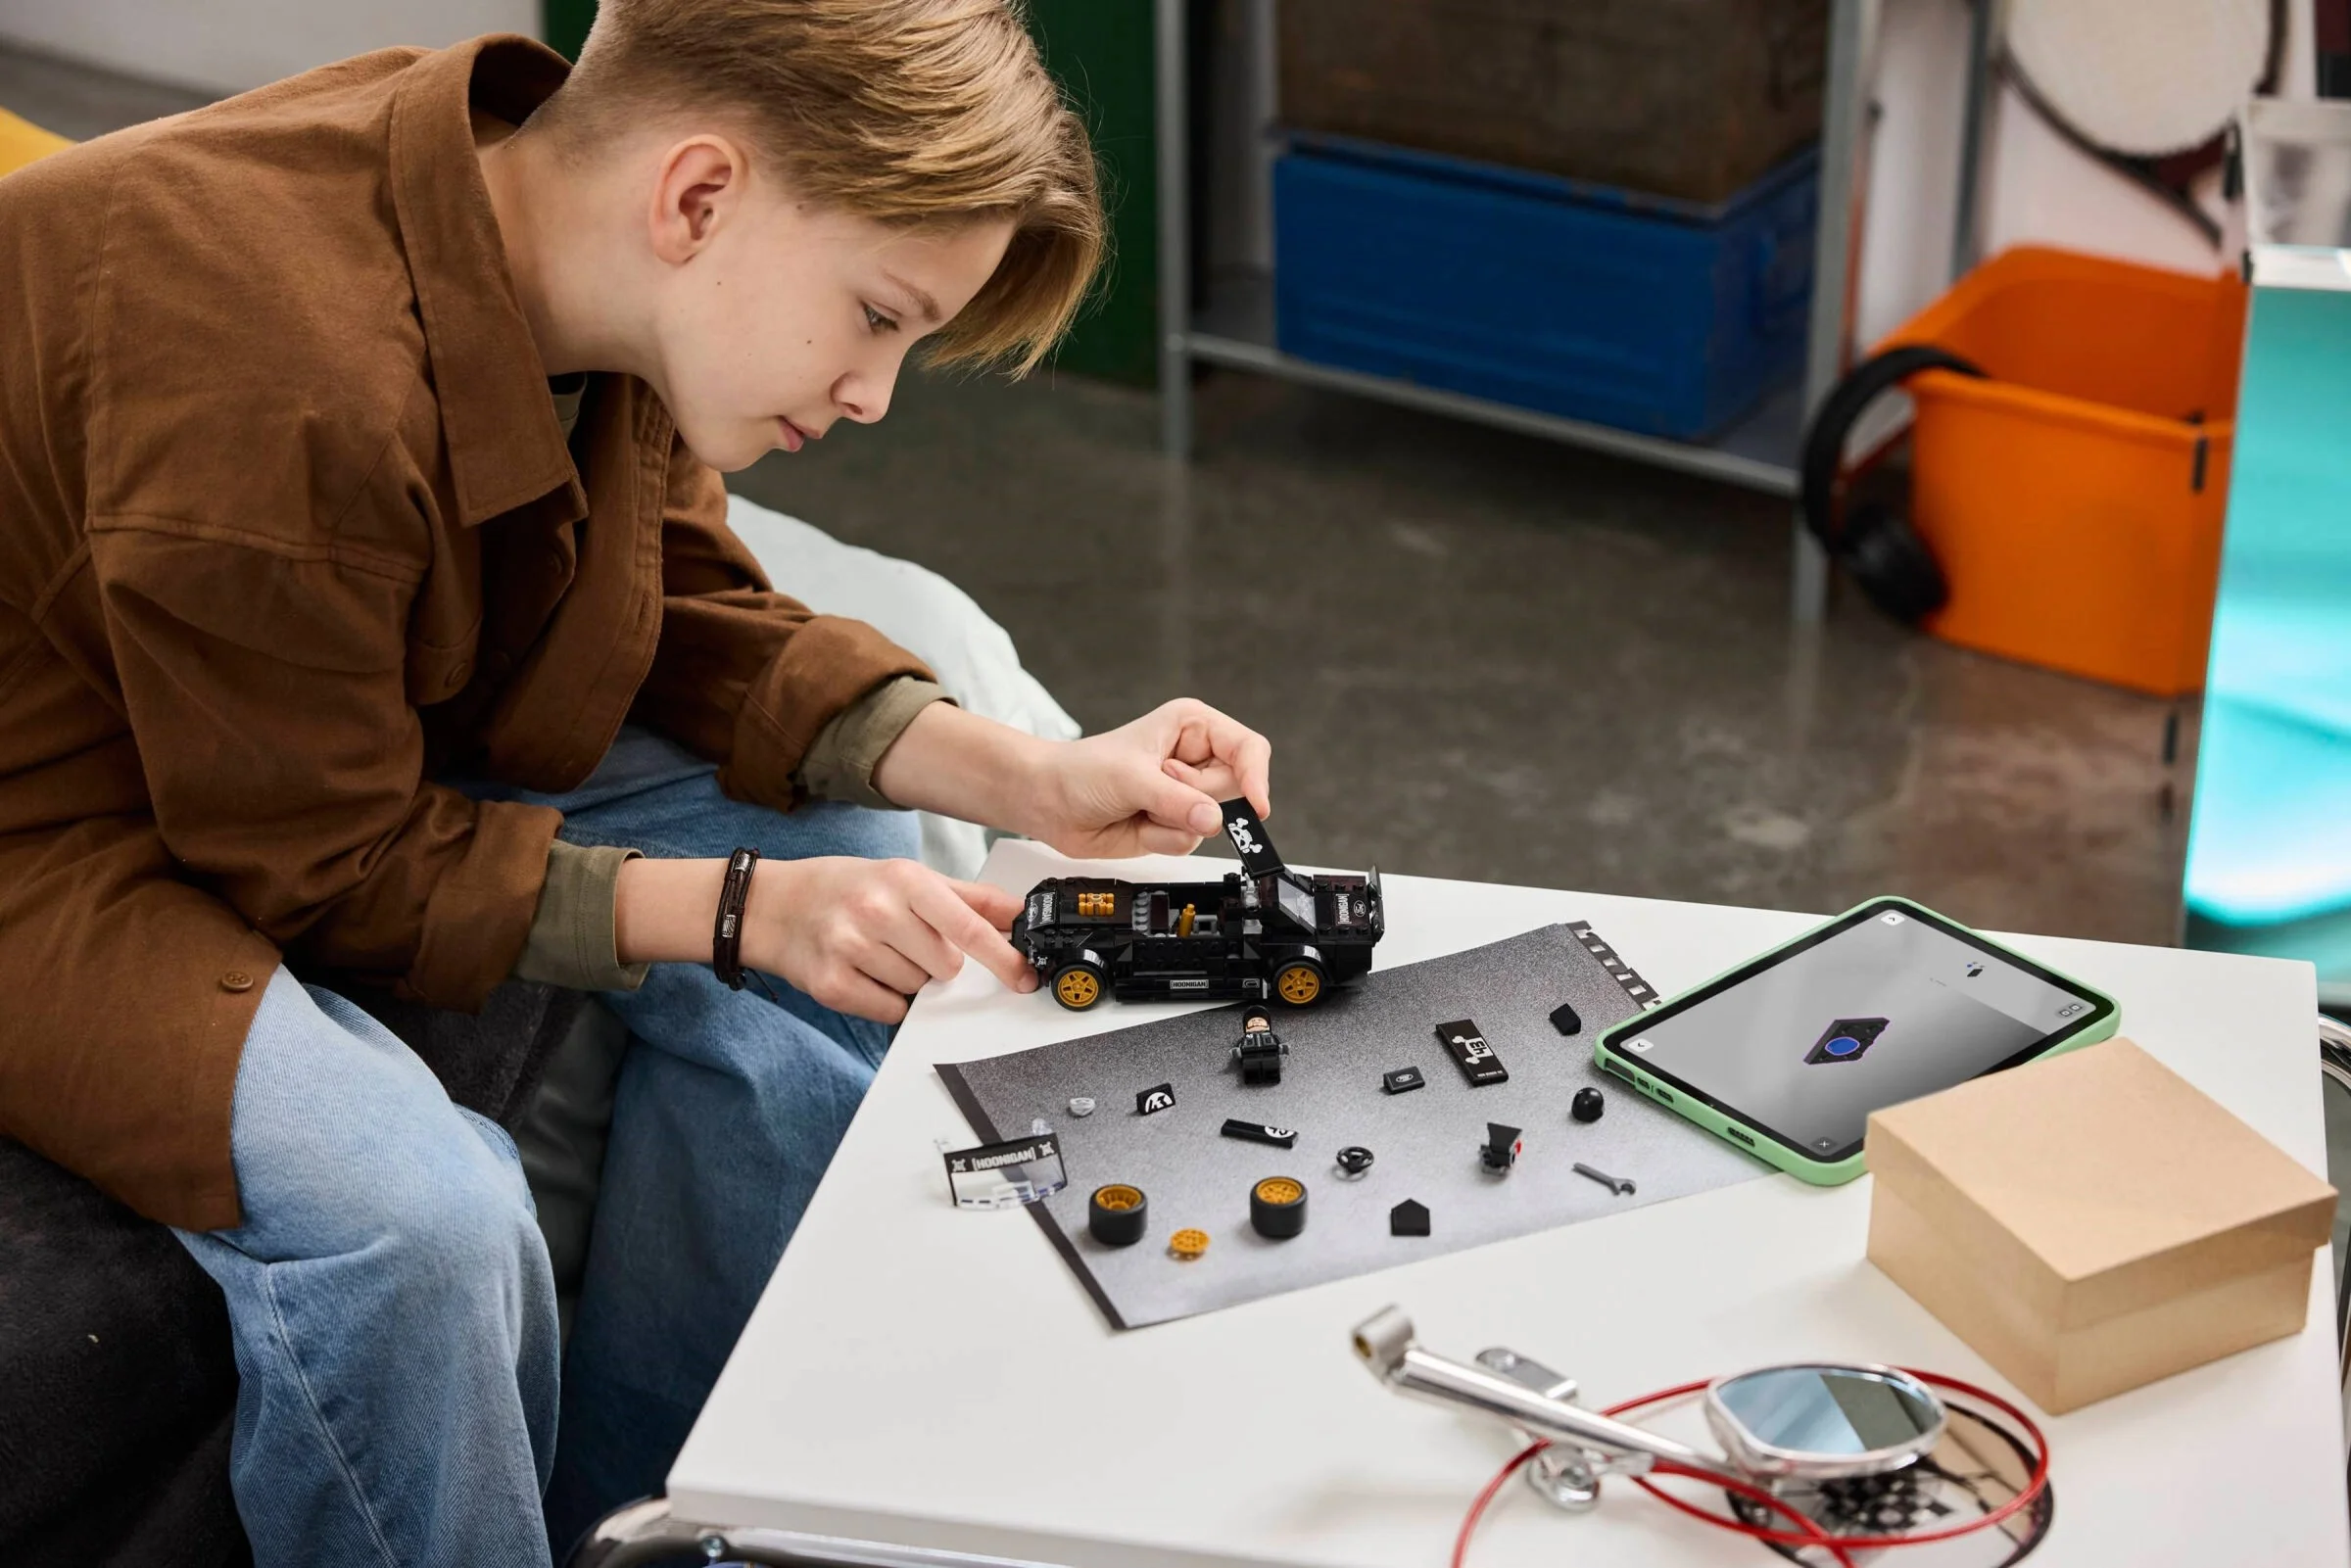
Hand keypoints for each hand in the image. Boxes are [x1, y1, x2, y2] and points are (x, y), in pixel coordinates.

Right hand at [739, 856, 1037, 1023]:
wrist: (773, 906)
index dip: (1001, 956)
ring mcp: (850, 948)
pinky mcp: (831, 984)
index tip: (1024, 976)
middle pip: (946, 966)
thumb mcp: (907, 878)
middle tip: (905, 941)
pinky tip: (864, 972)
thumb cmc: (846, 889)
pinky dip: (886, 999)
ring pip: (917, 989)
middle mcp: (877, 910)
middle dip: (936, 962)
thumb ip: (968, 898)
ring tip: (878, 952)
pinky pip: (890, 1010)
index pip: (966, 926)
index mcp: (904, 880)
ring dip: (908, 979)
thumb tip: (1017, 914)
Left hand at [867, 697, 1271, 858]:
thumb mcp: (1132, 777)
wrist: (1047, 801)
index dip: (1255, 777)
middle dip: (1195, 800)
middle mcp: (1195, 759)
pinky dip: (1162, 839)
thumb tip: (1212, 819)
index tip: (1254, 805)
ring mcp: (1186, 795)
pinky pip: (1190, 842)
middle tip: (1158, 791)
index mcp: (1193, 727)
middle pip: (1234, 790)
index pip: (1248, 749)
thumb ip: (1176, 800)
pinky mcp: (1174, 824)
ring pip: (1212, 822)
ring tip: (1139, 804)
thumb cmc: (1081, 771)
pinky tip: (1136, 822)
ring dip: (1173, 821)